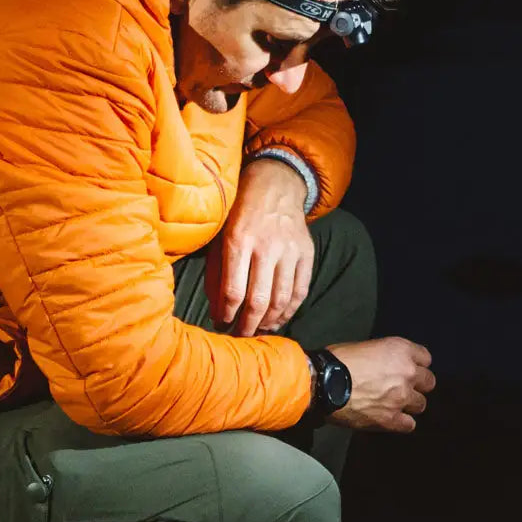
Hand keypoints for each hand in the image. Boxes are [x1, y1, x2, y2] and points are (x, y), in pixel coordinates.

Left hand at [205, 160, 312, 335]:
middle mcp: (266, 246)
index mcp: (238, 240)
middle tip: (240, 336)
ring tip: (258, 330)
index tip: (221, 324)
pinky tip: (278, 319)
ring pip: (281, 300)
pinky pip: (300, 291)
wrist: (274, 186)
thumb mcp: (219, 237)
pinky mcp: (306, 253)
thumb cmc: (239, 214)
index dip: (227, 315)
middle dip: (247, 326)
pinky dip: (289, 311)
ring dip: (268, 322)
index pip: (233, 291)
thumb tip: (217, 311)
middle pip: (258, 300)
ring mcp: (289, 250)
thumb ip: (215, 274)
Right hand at [326, 338, 435, 432]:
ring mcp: (401, 397)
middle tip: (403, 387)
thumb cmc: (337, 361)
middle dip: (417, 385)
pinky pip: (409, 424)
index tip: (408, 369)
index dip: (416, 364)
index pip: (426, 358)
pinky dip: (402, 422)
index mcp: (400, 350)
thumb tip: (386, 367)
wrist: (322, 383)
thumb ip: (384, 357)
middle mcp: (407, 373)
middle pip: (429, 382)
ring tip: (395, 404)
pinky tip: (392, 419)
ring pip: (421, 404)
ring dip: (410, 404)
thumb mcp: (366, 347)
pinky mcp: (391, 419)